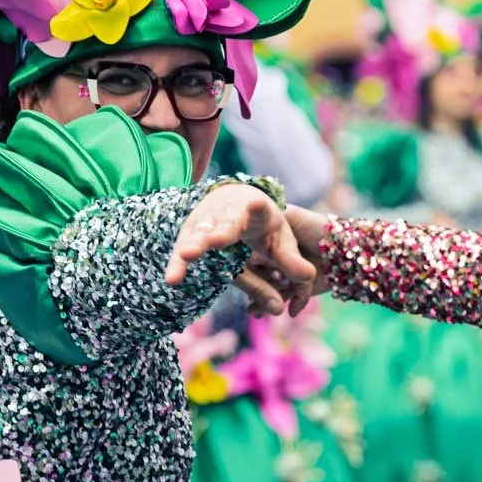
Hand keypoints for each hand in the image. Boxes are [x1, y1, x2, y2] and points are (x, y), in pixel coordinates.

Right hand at [166, 185, 316, 316]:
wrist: (232, 203)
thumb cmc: (262, 225)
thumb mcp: (280, 241)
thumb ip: (291, 261)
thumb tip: (310, 278)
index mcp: (257, 208)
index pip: (257, 207)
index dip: (255, 208)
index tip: (254, 205)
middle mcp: (228, 211)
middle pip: (226, 222)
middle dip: (221, 231)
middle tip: (215, 240)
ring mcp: (206, 220)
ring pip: (199, 232)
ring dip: (193, 245)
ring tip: (186, 256)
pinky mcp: (190, 233)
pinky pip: (183, 250)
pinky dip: (178, 263)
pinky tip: (171, 278)